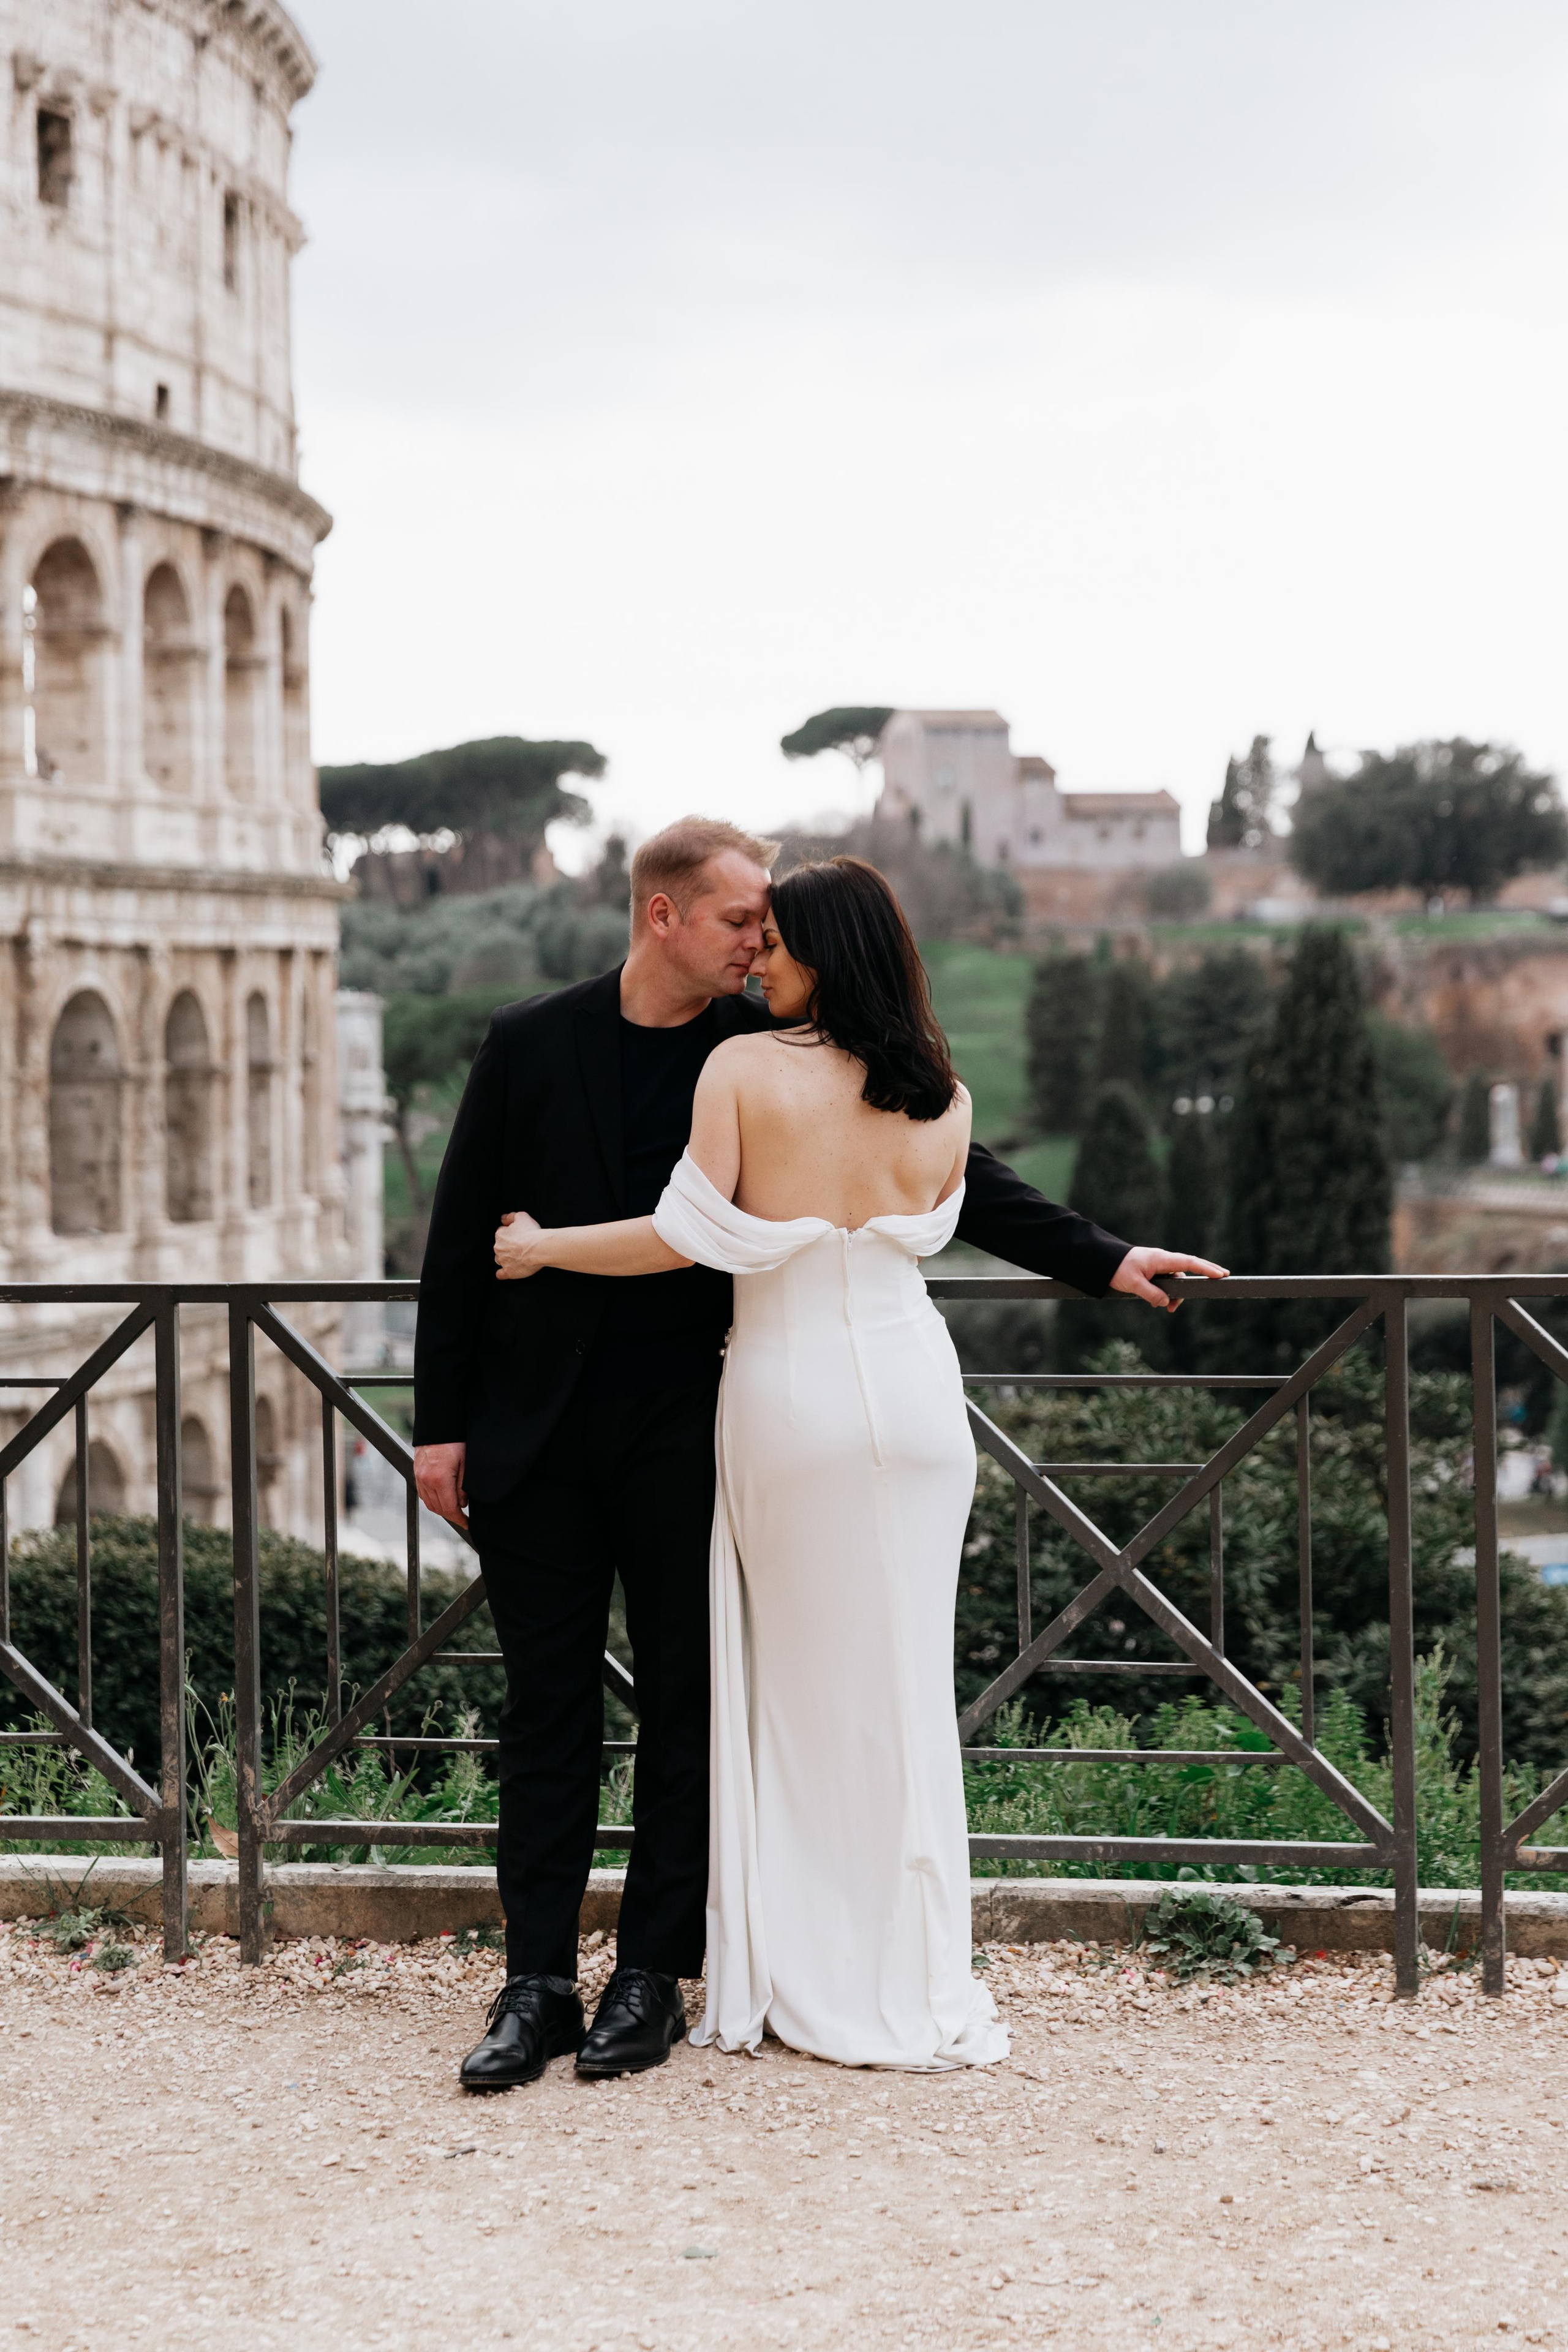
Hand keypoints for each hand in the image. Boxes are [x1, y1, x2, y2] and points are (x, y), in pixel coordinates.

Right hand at [414, 1440, 467, 1531]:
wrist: (438, 1426)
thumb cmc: (455, 1442)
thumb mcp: (465, 1464)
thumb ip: (463, 1486)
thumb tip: (462, 1504)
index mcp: (440, 1479)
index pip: (449, 1508)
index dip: (459, 1519)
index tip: (467, 1524)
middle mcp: (426, 1480)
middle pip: (438, 1509)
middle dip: (452, 1515)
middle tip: (463, 1517)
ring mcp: (419, 1477)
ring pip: (429, 1503)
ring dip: (441, 1509)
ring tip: (454, 1509)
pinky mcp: (416, 1473)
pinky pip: (423, 1494)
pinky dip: (432, 1500)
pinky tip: (442, 1499)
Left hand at [494, 1208, 546, 1279]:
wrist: (538, 1249)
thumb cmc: (531, 1233)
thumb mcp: (522, 1217)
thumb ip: (511, 1216)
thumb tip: (504, 1218)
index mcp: (500, 1235)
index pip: (501, 1233)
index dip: (509, 1234)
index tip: (517, 1235)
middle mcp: (498, 1248)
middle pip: (500, 1246)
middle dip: (507, 1246)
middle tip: (520, 1246)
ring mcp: (503, 1261)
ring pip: (500, 1259)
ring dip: (506, 1258)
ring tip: (517, 1258)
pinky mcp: (508, 1272)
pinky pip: (501, 1274)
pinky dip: (503, 1273)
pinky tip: (507, 1271)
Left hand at [1109, 1245, 1228, 1311]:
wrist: (1104, 1261)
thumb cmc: (1118, 1268)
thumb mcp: (1133, 1283)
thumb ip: (1151, 1293)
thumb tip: (1166, 1302)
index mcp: (1161, 1259)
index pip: (1189, 1262)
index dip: (1206, 1268)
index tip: (1221, 1274)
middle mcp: (1163, 1260)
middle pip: (1188, 1268)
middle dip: (1205, 1273)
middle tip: (1222, 1279)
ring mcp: (1159, 1265)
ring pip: (1176, 1279)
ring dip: (1176, 1294)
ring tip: (1170, 1308)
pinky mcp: (1154, 1271)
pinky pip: (1167, 1282)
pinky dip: (1167, 1293)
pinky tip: (1159, 1303)